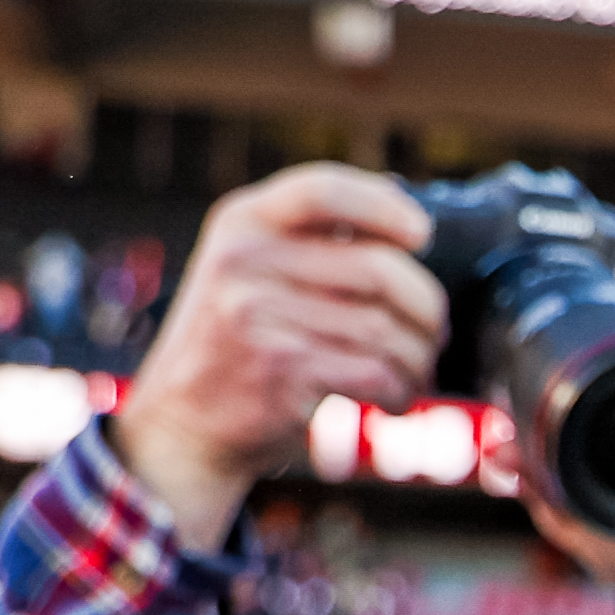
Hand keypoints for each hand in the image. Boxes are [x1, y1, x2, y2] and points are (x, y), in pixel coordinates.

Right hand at [112, 164, 446, 548]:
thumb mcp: (248, 270)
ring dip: (417, 358)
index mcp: (241, 222)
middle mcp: (243, 261)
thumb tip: (408, 217)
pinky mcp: (278, 370)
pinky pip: (374, 373)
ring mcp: (257, 315)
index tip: (421, 233)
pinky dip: (399, 391)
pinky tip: (392, 398)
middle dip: (425, 306)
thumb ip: (308, 240)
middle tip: (434, 331)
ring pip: (385, 329)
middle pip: (379, 269)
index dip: (384, 206)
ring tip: (412, 372)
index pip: (322, 190)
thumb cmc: (236, 345)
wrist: (181, 423)